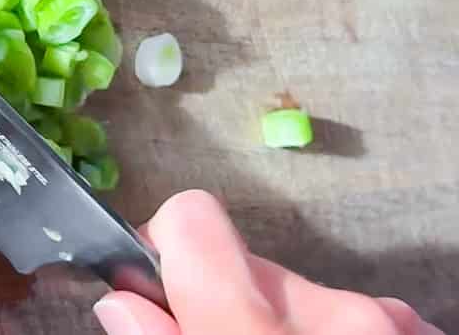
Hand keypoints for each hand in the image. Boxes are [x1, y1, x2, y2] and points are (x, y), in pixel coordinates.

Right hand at [94, 190, 442, 334]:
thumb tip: (120, 301)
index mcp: (256, 322)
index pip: (188, 217)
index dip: (163, 251)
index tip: (158, 290)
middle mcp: (333, 308)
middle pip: (246, 262)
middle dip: (228, 302)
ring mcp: (387, 320)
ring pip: (302, 296)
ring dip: (285, 325)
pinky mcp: (418, 330)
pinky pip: (359, 316)